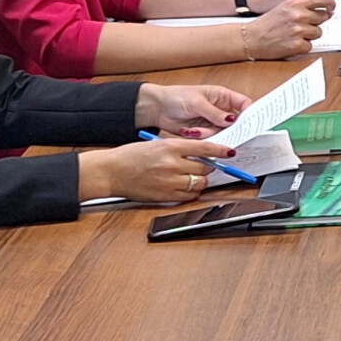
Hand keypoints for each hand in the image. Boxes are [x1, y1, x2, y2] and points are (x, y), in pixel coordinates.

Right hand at [78, 136, 228, 203]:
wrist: (111, 171)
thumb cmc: (130, 156)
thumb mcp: (156, 144)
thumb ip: (178, 149)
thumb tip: (201, 154)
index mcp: (169, 146)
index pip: (203, 148)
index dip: (220, 150)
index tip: (229, 152)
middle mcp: (171, 164)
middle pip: (205, 167)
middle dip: (207, 167)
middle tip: (204, 166)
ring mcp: (169, 181)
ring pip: (199, 183)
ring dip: (200, 181)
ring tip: (192, 177)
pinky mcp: (165, 196)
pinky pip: (188, 196)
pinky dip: (191, 192)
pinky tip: (184, 187)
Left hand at [136, 83, 250, 135]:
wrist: (157, 109)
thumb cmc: (176, 97)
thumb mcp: (197, 102)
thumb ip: (215, 113)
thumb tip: (232, 120)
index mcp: (222, 96)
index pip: (244, 104)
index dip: (250, 113)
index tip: (250, 124)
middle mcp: (221, 110)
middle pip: (236, 123)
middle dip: (229, 129)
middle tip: (223, 133)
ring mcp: (213, 122)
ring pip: (222, 133)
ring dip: (209, 133)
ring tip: (194, 130)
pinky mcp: (204, 132)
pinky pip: (210, 139)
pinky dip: (201, 137)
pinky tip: (190, 131)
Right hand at [239, 0, 332, 58]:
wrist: (252, 37)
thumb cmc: (267, 23)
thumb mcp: (284, 6)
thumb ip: (303, 4)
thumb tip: (324, 9)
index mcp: (296, 2)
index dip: (331, 3)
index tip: (332, 7)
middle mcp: (299, 15)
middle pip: (323, 17)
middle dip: (316, 21)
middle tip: (303, 24)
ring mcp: (299, 31)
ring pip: (318, 32)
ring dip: (309, 34)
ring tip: (294, 33)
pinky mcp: (297, 45)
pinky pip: (310, 46)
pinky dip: (303, 46)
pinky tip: (291, 42)